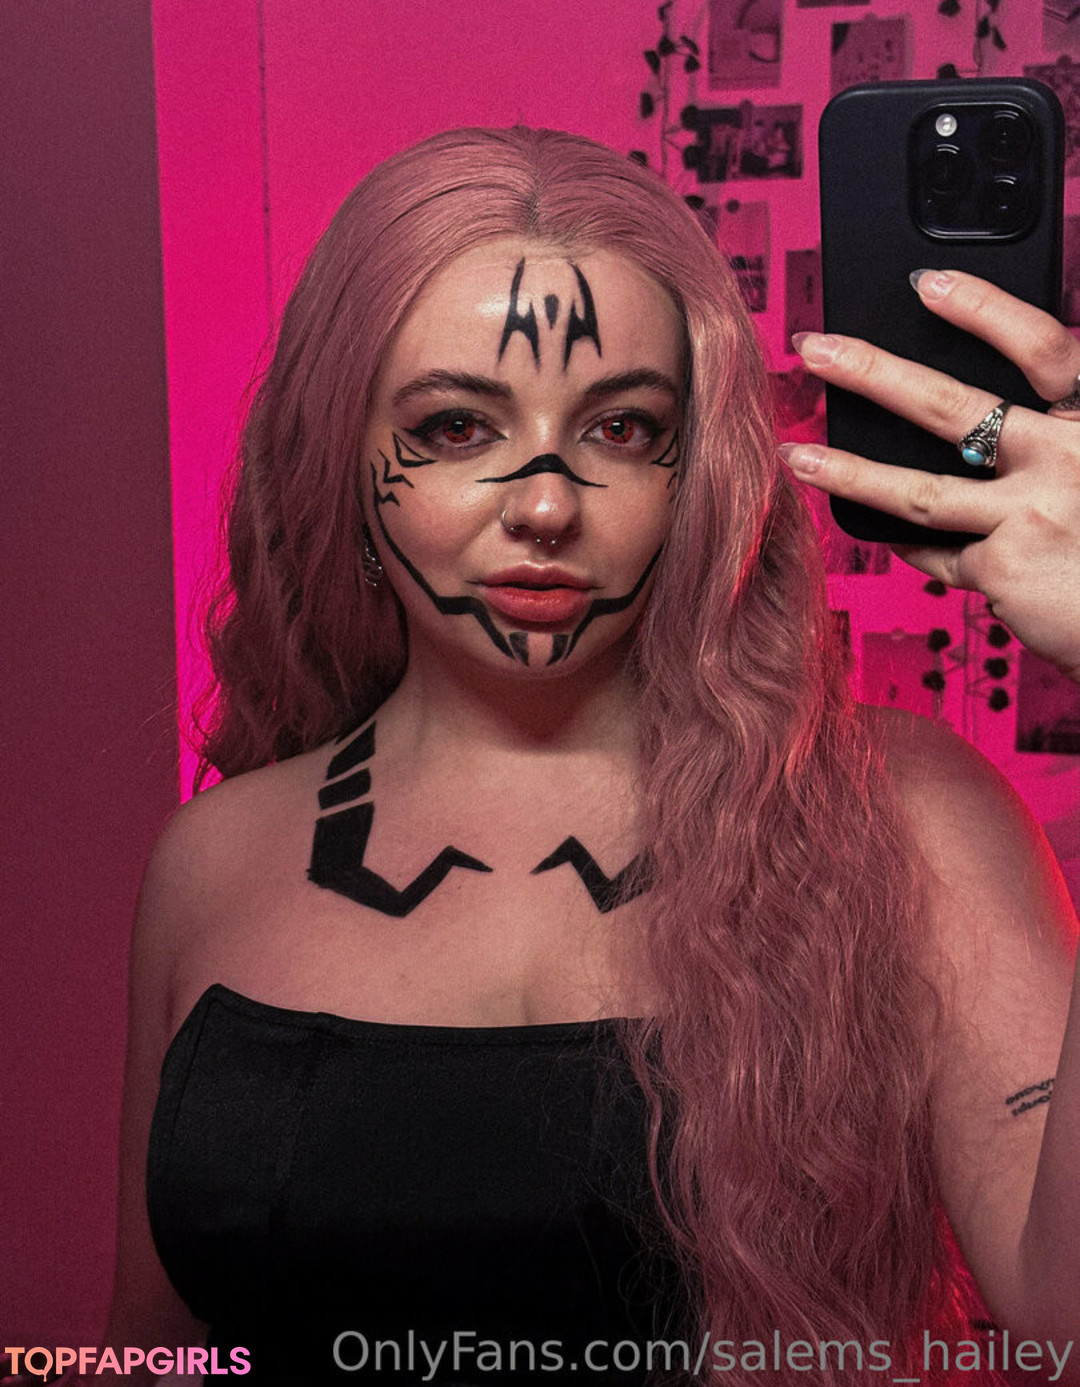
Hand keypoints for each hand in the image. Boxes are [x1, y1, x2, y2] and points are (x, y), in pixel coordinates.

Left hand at [780, 270, 1079, 683]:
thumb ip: (1058, 426)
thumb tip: (986, 417)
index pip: (1041, 346)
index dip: (983, 308)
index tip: (926, 283)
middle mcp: (1067, 458)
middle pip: (953, 405)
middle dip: (872, 373)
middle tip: (815, 351)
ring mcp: (1031, 515)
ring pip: (919, 490)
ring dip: (849, 472)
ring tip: (798, 457)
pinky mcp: (1006, 568)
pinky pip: (937, 552)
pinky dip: (909, 543)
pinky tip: (885, 535)